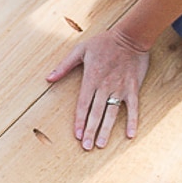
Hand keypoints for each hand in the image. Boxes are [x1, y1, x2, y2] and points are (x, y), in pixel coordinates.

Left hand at [46, 29, 149, 149]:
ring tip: (102, 145)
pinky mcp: (133, 88)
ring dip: (107, 130)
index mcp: (91, 79)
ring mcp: (120, 88)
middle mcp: (105, 86)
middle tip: (87, 147)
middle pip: (96, 113)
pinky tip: (130, 135)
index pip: (83, 104)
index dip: (79, 120)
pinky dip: (132, 121)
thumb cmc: (103, 42)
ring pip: (112, 113)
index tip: (77, 135)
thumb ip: (63, 66)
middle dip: (91, 131)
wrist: (130, 36)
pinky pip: (133, 107)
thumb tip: (48, 78)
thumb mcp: (80, 50)